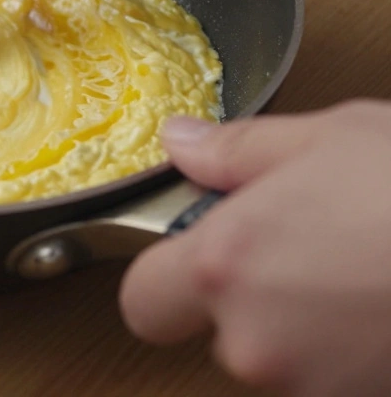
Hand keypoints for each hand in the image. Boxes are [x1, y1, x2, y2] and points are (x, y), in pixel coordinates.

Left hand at [121, 101, 390, 395]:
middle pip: (221, 332)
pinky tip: (389, 306)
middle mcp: (256, 341)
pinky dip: (358, 351)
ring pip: (285, 362)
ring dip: (312, 329)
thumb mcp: (329, 137)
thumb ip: (237, 152)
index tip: (194, 258)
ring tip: (368, 272)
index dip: (165, 279)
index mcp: (223, 266)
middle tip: (311, 251)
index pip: (143, 302)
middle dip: (254, 299)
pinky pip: (338, 381)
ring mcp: (314, 389)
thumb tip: (183, 143)